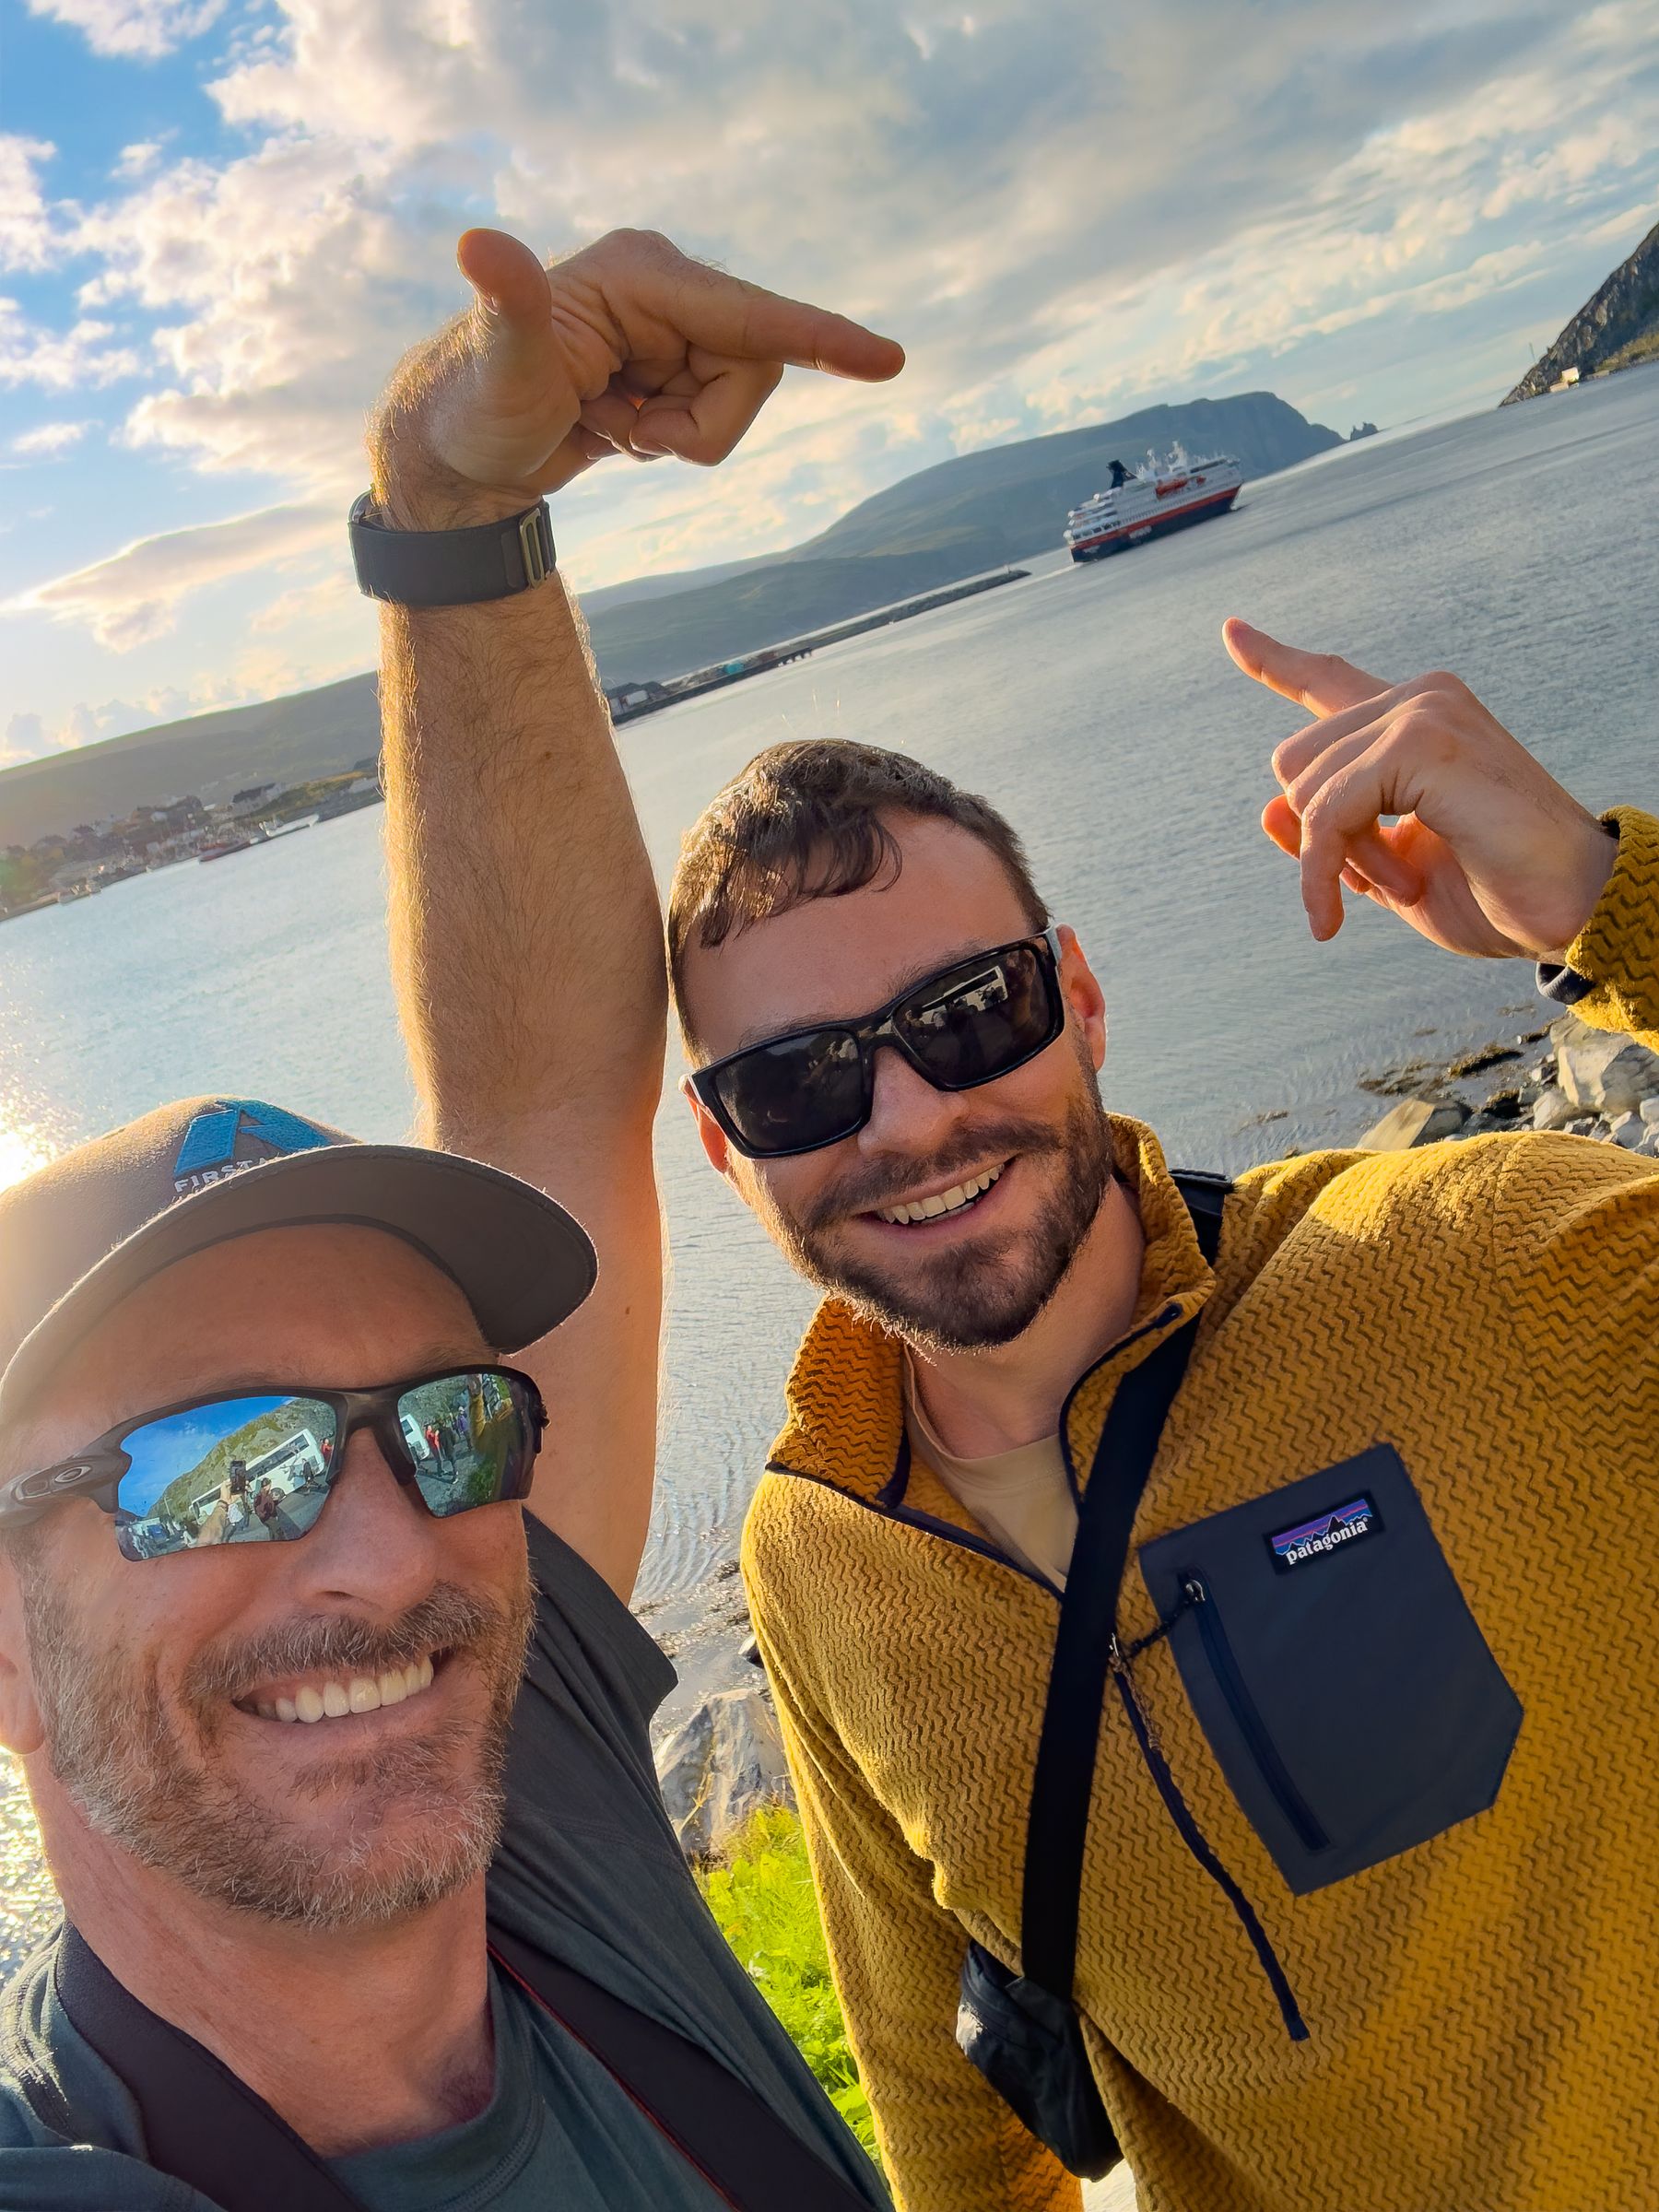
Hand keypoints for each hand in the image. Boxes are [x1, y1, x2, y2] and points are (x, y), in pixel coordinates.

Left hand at [371, 226, 904, 525]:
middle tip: (624, 432)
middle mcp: (668, 288)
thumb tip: (480, 247)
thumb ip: (506, 305)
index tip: (887, 361)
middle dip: (699, 425)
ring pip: (738, 402)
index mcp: (643, 273)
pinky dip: (672, 439)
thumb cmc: (472, 404)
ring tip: (613, 426)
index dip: (819, 339)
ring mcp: (675, 325)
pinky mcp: (676, 361)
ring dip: (680, 436)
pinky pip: (717, 417)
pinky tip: (620, 425)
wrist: (461, 449)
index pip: (749, 316)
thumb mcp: (495, 364)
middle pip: (754, 370)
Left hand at [1223, 618, 1616, 957]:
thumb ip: (1329, 836)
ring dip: (1340, 858)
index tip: (1232, 631)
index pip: (1326, 680)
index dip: (1275, 661)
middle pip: (1295, 761)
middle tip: (1389, 878)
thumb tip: (1267, 810)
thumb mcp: (1386, 869)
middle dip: (1322, 836)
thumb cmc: (1492, 890)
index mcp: (1413, 721)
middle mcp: (1418, 698)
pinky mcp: (1424, 741)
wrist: (1572, 906)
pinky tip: (1393, 892)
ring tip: (1410, 880)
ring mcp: (1423, 711)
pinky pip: (1328, 810)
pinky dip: (1332, 865)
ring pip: (1305, 787)